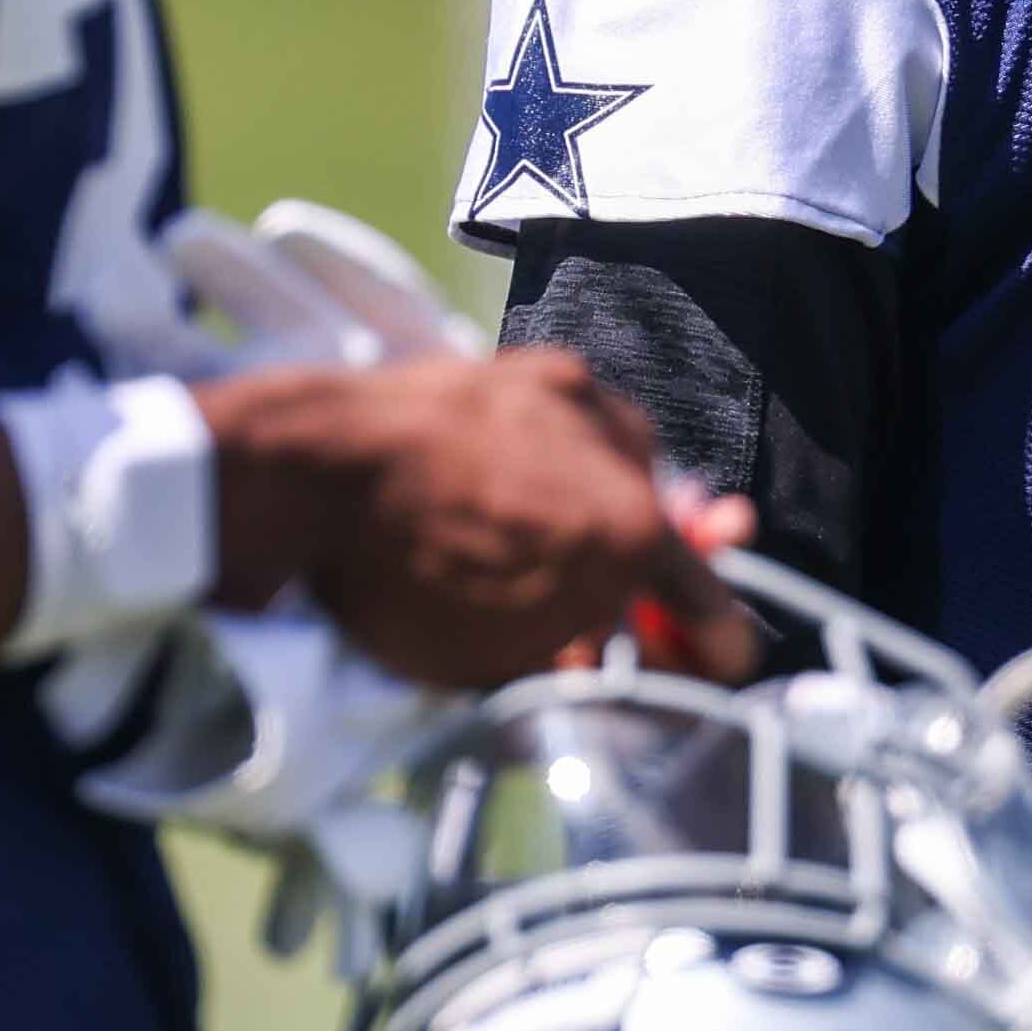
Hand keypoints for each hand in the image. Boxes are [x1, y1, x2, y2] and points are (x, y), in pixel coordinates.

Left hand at [206, 349, 748, 690]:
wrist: (304, 471)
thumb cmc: (394, 583)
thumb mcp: (487, 664)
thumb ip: (565, 658)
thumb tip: (588, 661)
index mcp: (630, 535)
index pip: (704, 597)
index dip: (716, 636)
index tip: (727, 654)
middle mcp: (626, 451)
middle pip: (664, 526)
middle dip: (656, 572)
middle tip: (636, 607)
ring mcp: (579, 399)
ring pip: (626, 466)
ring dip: (612, 508)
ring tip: (576, 544)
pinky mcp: (529, 367)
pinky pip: (575, 421)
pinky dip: (566, 457)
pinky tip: (530, 480)